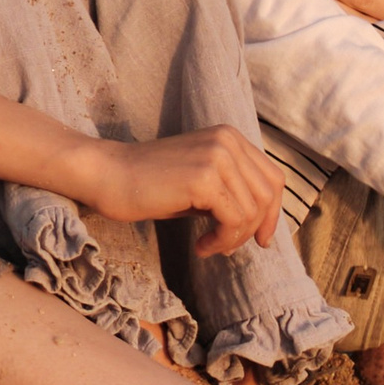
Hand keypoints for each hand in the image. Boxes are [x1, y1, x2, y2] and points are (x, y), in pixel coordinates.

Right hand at [72, 126, 283, 258]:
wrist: (110, 176)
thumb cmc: (152, 185)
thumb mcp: (202, 182)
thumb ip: (233, 191)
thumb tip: (264, 226)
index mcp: (230, 137)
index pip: (273, 178)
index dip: (273, 213)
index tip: (261, 240)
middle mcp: (228, 140)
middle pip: (268, 195)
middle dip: (254, 229)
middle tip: (226, 247)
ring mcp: (217, 156)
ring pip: (252, 212)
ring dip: (233, 239)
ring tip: (208, 246)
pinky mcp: (204, 177)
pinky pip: (233, 220)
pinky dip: (222, 241)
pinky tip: (201, 246)